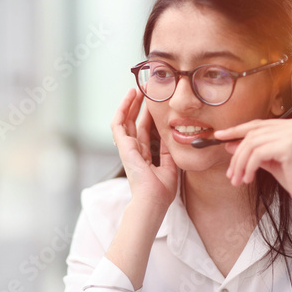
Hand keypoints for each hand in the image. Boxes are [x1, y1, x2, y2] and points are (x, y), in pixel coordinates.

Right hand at [111, 89, 176, 208]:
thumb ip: (170, 152)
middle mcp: (134, 151)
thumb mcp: (171, 167)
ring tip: (137, 90)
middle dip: (139, 107)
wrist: (153, 201)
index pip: (145, 132)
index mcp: (144, 156)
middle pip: (134, 123)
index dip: (149, 118)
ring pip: (125, 120)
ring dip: (130, 105)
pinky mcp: (123, 146)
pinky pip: (118, 124)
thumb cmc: (161, 191)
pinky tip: (129, 97)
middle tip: (145, 92)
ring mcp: (127, 148)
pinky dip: (122, 109)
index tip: (156, 105)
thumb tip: (173, 137)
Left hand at [215, 118, 291, 218]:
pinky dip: (249, 167)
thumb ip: (253, 151)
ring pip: (252, 145)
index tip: (219, 137)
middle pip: (252, 135)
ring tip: (238, 180)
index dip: (235, 130)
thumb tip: (229, 145)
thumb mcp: (271, 162)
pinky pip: (258, 154)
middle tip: (230, 174)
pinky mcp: (289, 146)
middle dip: (237, 155)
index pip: (257, 124)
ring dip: (240, 164)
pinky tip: (248, 179)